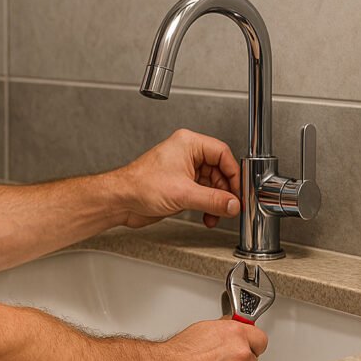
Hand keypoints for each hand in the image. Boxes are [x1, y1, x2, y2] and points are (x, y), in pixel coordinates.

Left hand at [111, 129, 240, 228]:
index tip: (239, 191)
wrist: (120, 201)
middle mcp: (187, 154)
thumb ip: (213, 200)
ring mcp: (183, 170)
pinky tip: (208, 216)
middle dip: (225, 191)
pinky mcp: (180, 186)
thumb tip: (233, 204)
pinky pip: (202, 194)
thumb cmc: (139, 186)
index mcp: (188, 144)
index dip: (234, 174)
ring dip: (217, 202)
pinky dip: (207, 206)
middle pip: (220, 170)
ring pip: (212, 184)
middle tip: (230, 206)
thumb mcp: (183, 194)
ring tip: (217, 214)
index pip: (223, 154)